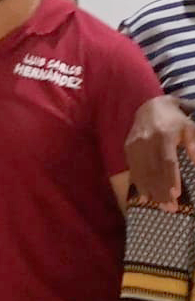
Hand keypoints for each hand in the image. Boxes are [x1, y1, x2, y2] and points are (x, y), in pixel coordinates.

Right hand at [125, 95, 194, 209]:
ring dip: (150, 191)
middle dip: (161, 191)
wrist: (150, 107)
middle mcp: (147, 140)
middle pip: (153, 169)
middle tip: (171, 209)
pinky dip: (138, 183)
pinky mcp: (128, 147)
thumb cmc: (174, 120)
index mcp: (164, 134)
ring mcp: (135, 144)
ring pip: (142, 171)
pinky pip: (133, 168)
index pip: (167, 160)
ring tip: (160, 206)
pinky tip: (144, 196)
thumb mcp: (189, 127)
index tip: (176, 195)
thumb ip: (193, 144)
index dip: (171, 178)